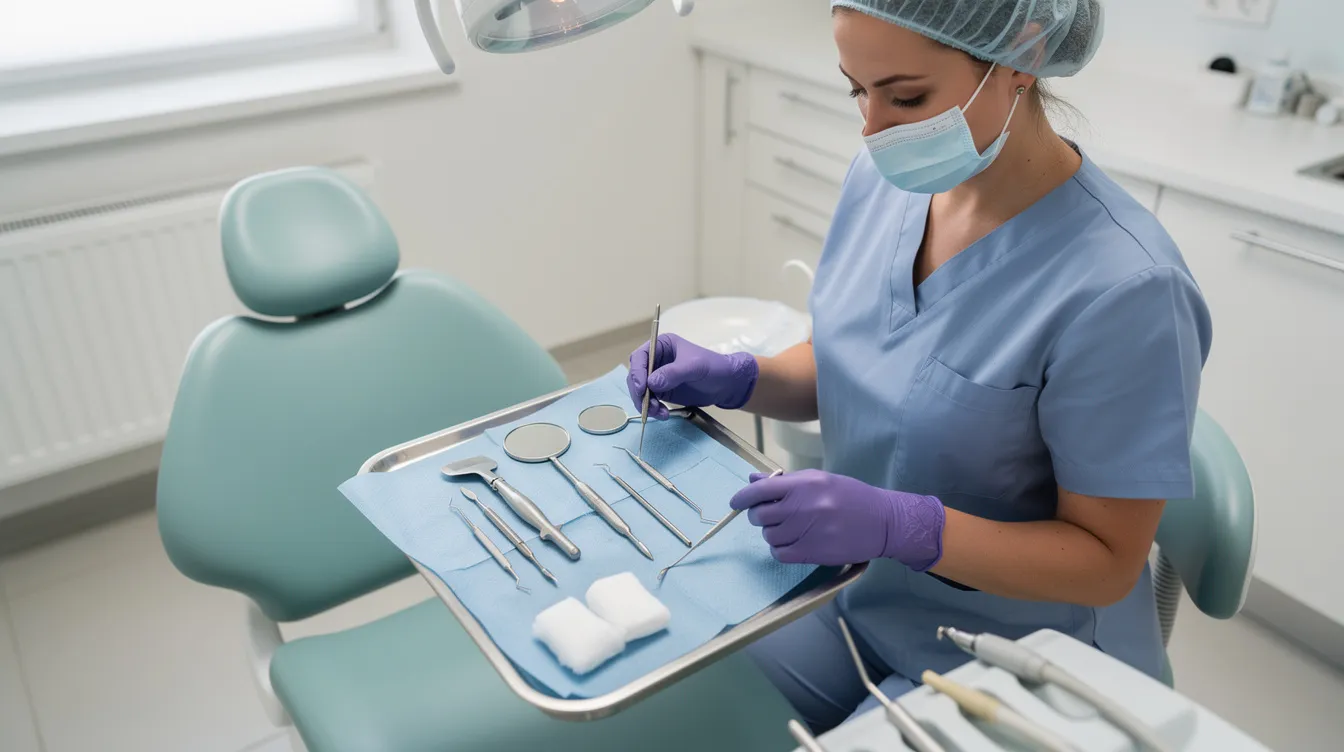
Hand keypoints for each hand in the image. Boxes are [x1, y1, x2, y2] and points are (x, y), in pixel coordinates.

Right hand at [627, 334, 758, 418]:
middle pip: (636, 375)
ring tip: (658, 412)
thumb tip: (651, 383)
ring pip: (641, 390)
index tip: (641, 388)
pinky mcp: (662, 391)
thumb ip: (673, 373)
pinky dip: (652, 409)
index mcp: (661, 345)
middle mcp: (656, 360)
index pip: (640, 356)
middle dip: (639, 391)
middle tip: (647, 405)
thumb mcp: (695, 367)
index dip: (637, 372)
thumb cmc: (713, 367)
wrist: (727, 384)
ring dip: (645, 403)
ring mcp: (658, 376)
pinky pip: (650, 400)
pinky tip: (662, 414)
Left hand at [729, 470, 945, 568]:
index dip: (742, 497)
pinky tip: (792, 544)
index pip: (760, 490)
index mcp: (805, 483)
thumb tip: (753, 480)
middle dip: (760, 516)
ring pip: (769, 536)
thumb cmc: (851, 496)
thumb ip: (786, 481)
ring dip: (772, 534)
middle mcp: (804, 505)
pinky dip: (780, 550)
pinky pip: (780, 554)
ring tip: (789, 529)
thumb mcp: (819, 480)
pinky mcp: (813, 552)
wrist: (884, 521)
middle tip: (772, 516)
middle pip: (760, 515)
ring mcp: (808, 530)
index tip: (735, 503)